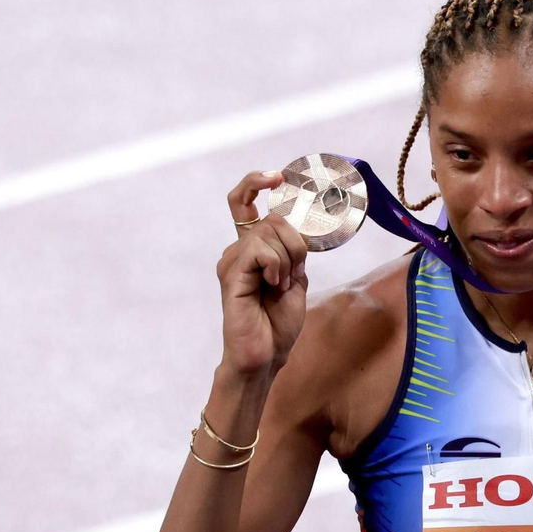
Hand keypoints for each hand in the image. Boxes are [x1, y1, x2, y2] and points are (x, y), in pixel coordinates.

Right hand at [216, 170, 309, 375]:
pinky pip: (260, 250)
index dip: (257, 182)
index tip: (279, 177)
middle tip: (294, 274)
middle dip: (295, 244)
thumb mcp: (296, 277)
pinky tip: (272, 286)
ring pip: (269, 232)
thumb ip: (295, 249)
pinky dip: (276, 266)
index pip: (243, 200)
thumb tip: (301, 224)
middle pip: (272, 218)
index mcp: (251, 248)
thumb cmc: (278, 322)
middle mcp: (237, 250)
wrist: (267, 354)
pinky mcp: (231, 273)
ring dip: (288, 260)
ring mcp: (232, 260)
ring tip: (280, 287)